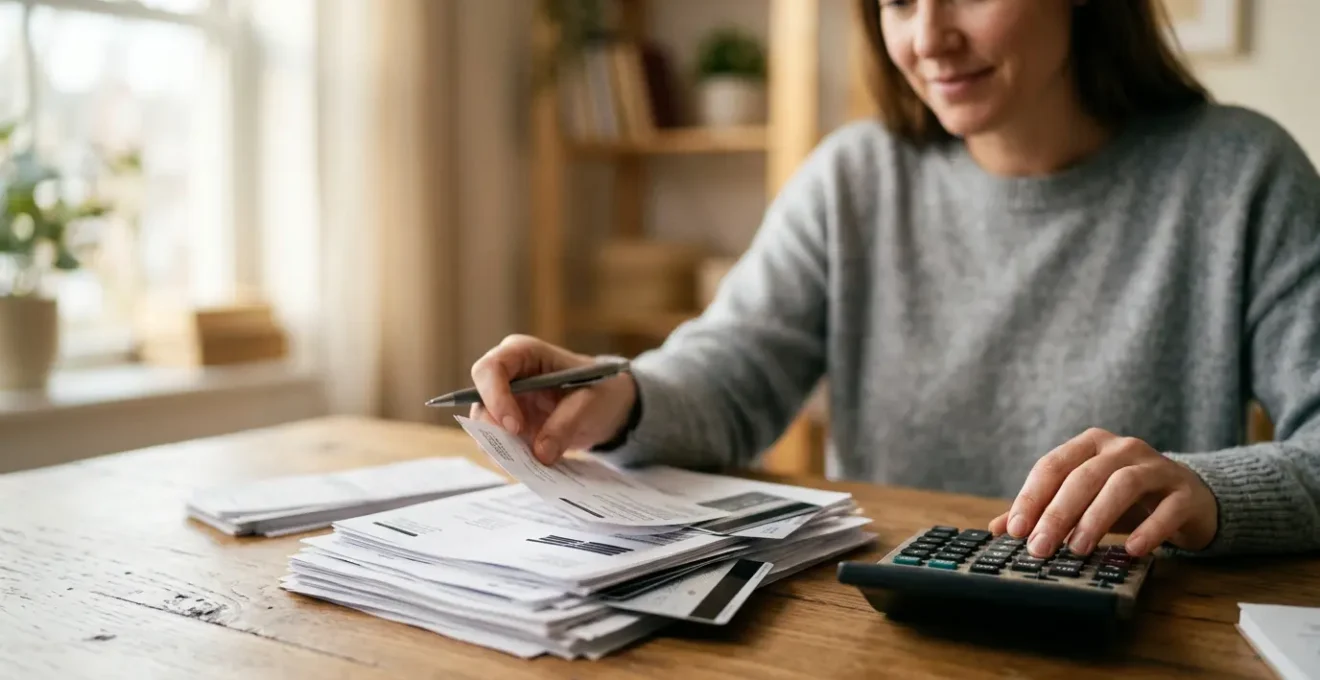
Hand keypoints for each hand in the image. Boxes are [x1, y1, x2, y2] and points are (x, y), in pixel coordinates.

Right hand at [469, 334, 637, 464]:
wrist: (607, 405)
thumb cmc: (599, 390)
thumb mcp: (591, 403)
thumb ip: (566, 424)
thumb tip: (540, 454)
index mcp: (523, 353)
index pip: (491, 369)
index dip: (495, 397)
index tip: (514, 427)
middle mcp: (506, 375)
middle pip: (479, 399)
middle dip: (493, 428)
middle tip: (517, 452)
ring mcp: (504, 401)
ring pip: (482, 425)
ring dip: (499, 448)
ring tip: (526, 464)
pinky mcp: (508, 425)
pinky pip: (496, 443)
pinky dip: (508, 457)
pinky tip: (529, 466)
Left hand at [988, 428, 1218, 557]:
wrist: (1190, 498)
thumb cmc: (1126, 499)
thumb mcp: (1083, 500)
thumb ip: (1044, 510)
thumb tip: (999, 529)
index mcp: (1090, 445)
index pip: (1053, 465)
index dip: (1032, 497)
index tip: (1016, 530)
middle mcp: (1123, 448)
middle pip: (1084, 476)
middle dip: (1058, 512)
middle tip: (1041, 546)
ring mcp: (1157, 467)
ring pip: (1123, 484)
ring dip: (1096, 518)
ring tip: (1078, 549)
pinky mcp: (1185, 492)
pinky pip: (1167, 509)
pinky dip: (1149, 529)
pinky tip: (1132, 550)